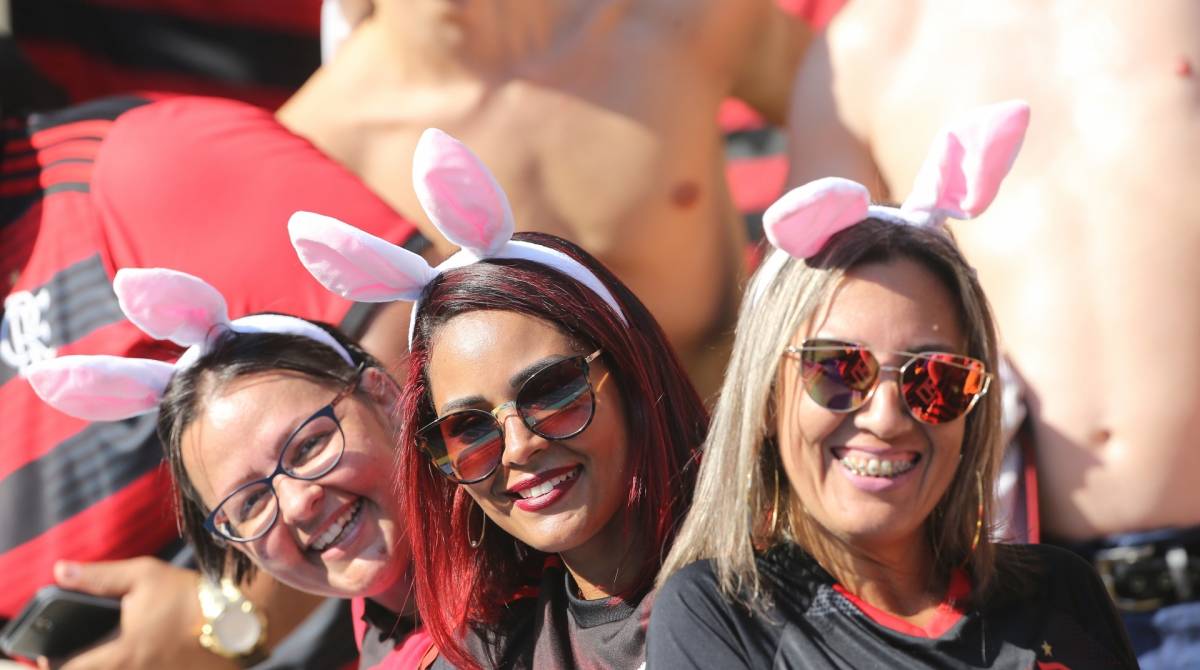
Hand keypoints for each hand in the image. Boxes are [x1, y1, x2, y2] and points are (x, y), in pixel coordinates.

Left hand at [40, 557, 237, 669]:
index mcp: (121, 656)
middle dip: (89, 663)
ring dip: (118, 664)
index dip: (57, 662)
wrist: (242, 616)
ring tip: (125, 650)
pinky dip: (144, 665)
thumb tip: (60, 570)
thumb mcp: (143, 576)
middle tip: (91, 651)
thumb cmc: (189, 595)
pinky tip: (152, 654)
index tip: (56, 652)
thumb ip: (98, 577)